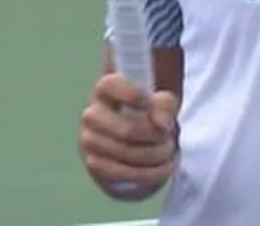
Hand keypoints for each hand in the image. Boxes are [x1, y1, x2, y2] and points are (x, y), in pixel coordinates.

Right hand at [79, 73, 179, 199]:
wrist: (132, 141)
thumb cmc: (148, 116)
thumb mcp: (161, 103)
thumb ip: (165, 105)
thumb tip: (161, 123)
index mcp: (105, 90)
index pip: (111, 86)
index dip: (132, 95)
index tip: (150, 103)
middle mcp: (92, 114)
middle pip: (127, 131)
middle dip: (156, 137)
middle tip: (169, 136)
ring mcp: (89, 140)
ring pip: (128, 154)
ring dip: (157, 155)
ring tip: (168, 151)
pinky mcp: (94, 164)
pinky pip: (124, 173)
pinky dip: (150, 173)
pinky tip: (163, 167)